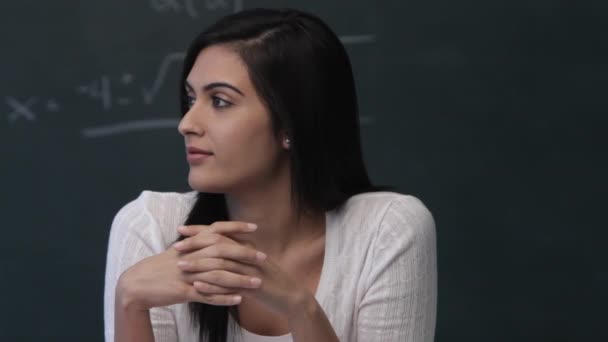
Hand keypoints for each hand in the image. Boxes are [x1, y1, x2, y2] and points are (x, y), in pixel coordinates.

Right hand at [115, 221, 258, 310]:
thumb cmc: (159, 268)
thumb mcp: (178, 252)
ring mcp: (187, 274)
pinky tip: (239, 300)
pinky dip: (224, 298)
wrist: (136, 285)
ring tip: (258, 282)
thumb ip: (197, 244)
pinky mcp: (183, 292)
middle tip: (263, 257)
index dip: (236, 227)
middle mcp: (190, 256)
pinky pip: (207, 295)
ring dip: (240, 279)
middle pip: (222, 252)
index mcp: (190, 245)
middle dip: (245, 254)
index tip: (255, 227)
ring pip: (218, 275)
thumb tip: (214, 235)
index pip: (216, 230)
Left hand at [176, 224, 311, 316]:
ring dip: (199, 264)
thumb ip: (236, 255)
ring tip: (181, 266)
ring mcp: (250, 270)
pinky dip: (212, 285)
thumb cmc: (269, 281)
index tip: (181, 230)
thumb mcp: (252, 263)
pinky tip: (197, 286)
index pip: (220, 233)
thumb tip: (215, 248)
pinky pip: (229, 284)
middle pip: (218, 243)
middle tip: (176, 247)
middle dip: (195, 244)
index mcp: (246, 246)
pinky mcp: (252, 288)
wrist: (290, 297)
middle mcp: (247, 254)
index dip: (200, 230)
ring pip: (221, 263)